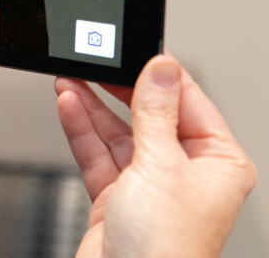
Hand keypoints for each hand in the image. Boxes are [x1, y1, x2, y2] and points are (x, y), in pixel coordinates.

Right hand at [55, 55, 256, 257]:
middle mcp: (186, 173)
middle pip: (150, 116)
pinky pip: (99, 154)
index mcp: (218, 163)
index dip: (160, 76)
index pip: (189, 102)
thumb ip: (156, 112)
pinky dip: (82, 131)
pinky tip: (70, 107)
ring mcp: (149, 185)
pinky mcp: (117, 197)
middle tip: (95, 63)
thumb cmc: (163, 250)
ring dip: (93, 107)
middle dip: (118, 91)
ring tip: (70, 80)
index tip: (134, 51)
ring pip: (119, 133)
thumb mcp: (160, 166)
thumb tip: (162, 67)